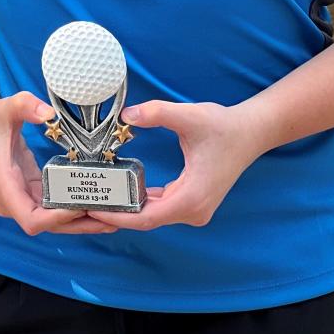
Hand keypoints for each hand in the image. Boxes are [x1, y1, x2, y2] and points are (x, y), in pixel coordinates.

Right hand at [0, 91, 117, 237]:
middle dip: (78, 223)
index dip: (57, 219)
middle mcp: (9, 200)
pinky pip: (50, 208)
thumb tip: (50, 113)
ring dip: (79, 221)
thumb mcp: (7, 107)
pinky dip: (71, 208)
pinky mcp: (25, 193)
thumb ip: (26, 105)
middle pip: (47, 225)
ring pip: (51, 220)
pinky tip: (94, 203)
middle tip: (111, 216)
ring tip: (112, 214)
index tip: (81, 207)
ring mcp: (17, 199)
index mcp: (3, 184)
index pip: (31, 219)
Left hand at [87, 100, 263, 230]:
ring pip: (152, 215)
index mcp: (191, 198)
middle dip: (115, 214)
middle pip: (146, 220)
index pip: (146, 217)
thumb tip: (126, 115)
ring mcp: (193, 209)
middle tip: (83, 208)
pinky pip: (160, 207)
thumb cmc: (222, 126)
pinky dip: (139, 202)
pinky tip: (118, 192)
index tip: (92, 210)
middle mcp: (193, 211)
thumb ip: (156, 113)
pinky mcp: (191, 201)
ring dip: (125, 209)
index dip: (118, 216)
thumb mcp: (188, 116)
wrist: (250, 132)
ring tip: (93, 200)